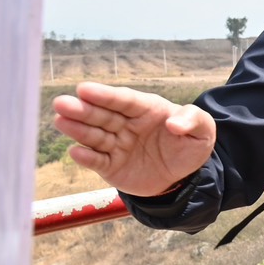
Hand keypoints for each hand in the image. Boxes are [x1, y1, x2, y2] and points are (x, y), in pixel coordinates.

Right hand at [51, 81, 215, 195]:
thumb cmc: (190, 144)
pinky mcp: (112, 166)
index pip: (123, 100)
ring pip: (95, 136)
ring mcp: (118, 144)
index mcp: (146, 109)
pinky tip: (75, 151)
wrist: (183, 176)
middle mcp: (127, 124)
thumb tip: (174, 124)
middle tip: (61, 103)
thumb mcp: (203, 131)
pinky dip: (86, 157)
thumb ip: (193, 120)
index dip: (104, 95)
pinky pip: (98, 161)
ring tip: (60, 120)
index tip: (84, 88)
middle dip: (82, 109)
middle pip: (103, 115)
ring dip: (78, 129)